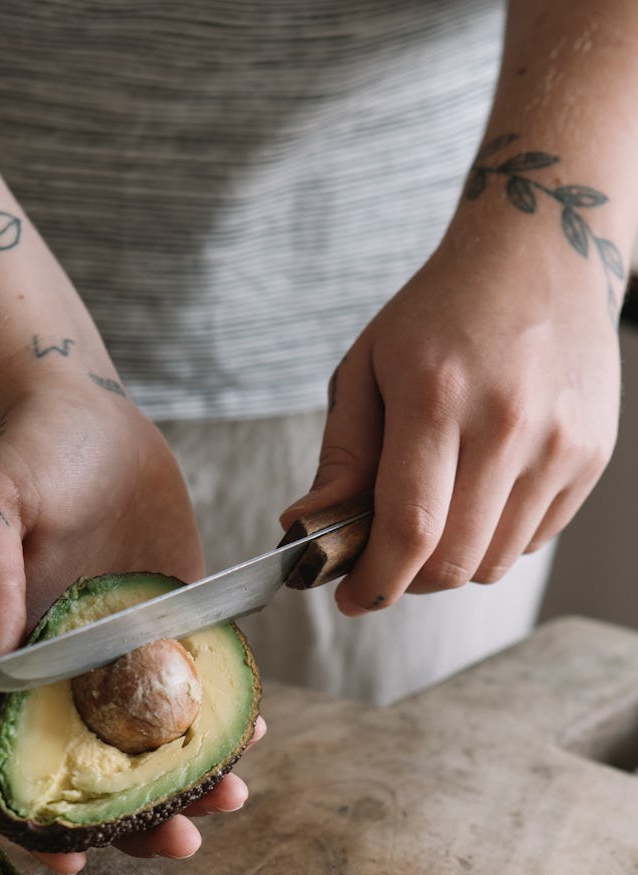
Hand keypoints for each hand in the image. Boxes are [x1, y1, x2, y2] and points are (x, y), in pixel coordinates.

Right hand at [0, 373, 262, 874]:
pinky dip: (222, 718)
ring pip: (154, 740)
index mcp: (12, 655)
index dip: (37, 816)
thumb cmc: (22, 450)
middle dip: (135, 818)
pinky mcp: (173, 624)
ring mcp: (124, 652)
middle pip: (98, 768)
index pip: (14, 755)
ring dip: (189, 780)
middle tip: (181, 841)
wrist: (82, 406)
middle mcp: (68, 668)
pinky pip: (198, 686)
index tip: (71, 861)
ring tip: (232, 796)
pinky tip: (251, 732)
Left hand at [281, 208, 621, 613]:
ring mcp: (560, 442)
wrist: (543, 252)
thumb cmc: (441, 313)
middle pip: (454, 562)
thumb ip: (341, 456)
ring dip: (452, 563)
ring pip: (494, 562)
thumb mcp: (368, 367)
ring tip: (432, 518)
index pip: (409, 530)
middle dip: (407, 582)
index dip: (375, 582)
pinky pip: (533, 539)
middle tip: (383, 564)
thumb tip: (307, 528)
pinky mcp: (592, 455)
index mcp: (437, 395)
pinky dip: (495, 538)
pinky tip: (479, 493)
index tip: (349, 598)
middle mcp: (508, 422)